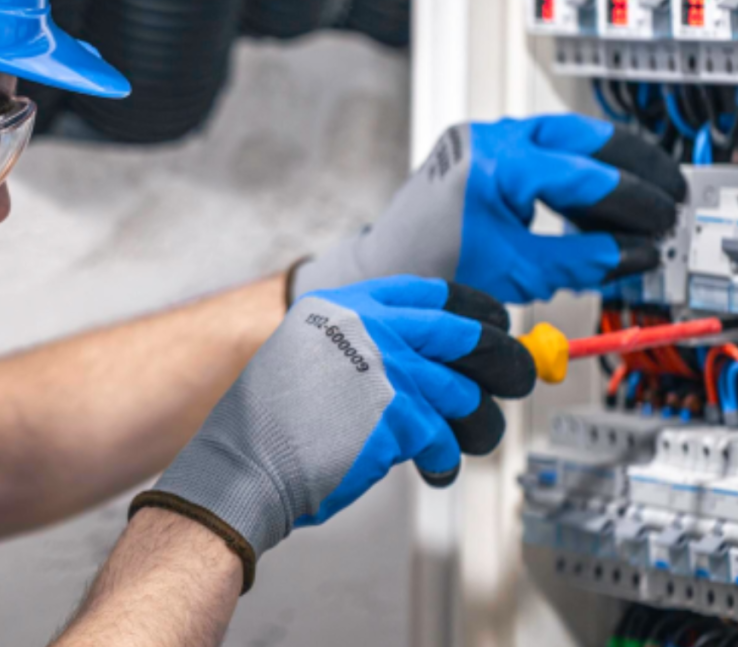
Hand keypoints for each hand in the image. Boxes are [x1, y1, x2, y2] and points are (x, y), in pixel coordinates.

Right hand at [130, 276, 535, 591]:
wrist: (244, 464)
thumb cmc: (273, 422)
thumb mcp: (309, 354)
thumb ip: (366, 345)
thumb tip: (439, 358)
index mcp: (345, 306)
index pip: (429, 293)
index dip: (474, 309)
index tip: (495, 323)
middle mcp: (368, 327)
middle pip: (465, 335)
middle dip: (505, 361)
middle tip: (519, 379)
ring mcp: (385, 370)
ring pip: (466, 395)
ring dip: (476, 426)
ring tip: (461, 444)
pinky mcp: (398, 418)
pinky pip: (444, 440)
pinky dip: (442, 462)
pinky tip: (430, 470)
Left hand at [292, 114, 686, 303]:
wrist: (384, 265)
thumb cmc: (430, 269)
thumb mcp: (516, 270)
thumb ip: (581, 260)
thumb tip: (633, 252)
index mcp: (494, 165)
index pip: (583, 175)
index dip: (631, 200)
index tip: (659, 221)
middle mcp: (487, 138)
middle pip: (581, 136)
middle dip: (631, 164)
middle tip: (665, 194)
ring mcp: (481, 137)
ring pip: (563, 136)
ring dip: (603, 165)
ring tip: (635, 201)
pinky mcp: (479, 146)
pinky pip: (540, 147)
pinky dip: (571, 170)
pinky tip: (592, 200)